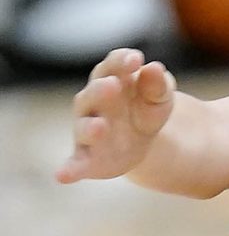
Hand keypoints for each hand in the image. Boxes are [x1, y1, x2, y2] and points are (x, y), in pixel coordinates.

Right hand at [59, 50, 176, 185]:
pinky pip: (75, 164)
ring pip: (83, 127)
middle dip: (100, 90)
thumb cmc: (146, 110)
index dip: (122, 61)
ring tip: (100, 127)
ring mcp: (88, 131)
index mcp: (111, 80)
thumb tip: (154, 68)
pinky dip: (68, 170)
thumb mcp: (159, 97)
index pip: (113, 66)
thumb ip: (158, 85)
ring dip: (89, 127)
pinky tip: (62, 177)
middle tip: (113, 85)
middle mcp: (93, 104)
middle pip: (92, 94)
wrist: (144, 142)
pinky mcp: (88, 158)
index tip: (136, 59)